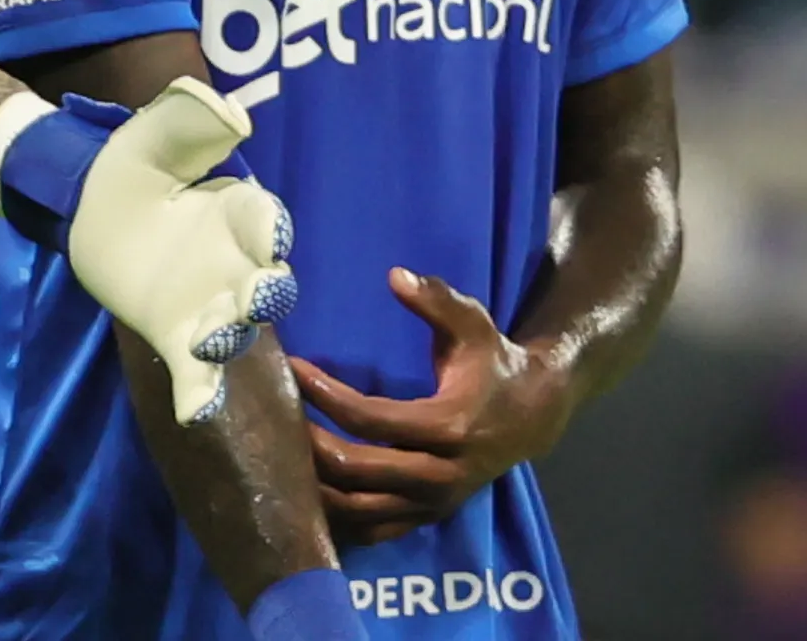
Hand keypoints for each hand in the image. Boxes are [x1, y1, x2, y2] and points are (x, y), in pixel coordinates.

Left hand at [0, 79, 300, 425]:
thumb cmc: (134, 162)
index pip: (267, 221)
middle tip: (257, 297)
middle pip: (269, 285)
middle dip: (268, 293)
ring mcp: (209, 304)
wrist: (88, 202)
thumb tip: (229, 115)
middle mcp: (236, 262)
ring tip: (210, 339)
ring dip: (230, 337)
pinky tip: (194, 412)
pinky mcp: (175, 335)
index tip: (271, 238)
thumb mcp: (156, 129)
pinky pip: (196, 372)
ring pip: (236, 331)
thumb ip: (191, 118)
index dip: (272, 229)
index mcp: (239, 210)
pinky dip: (201, 394)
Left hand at [290, 267, 573, 545]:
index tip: (294, 370)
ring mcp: (431, 504)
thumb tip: (395, 275)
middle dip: (309, 443)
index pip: (371, 419)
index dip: (326, 395)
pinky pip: (371, 530)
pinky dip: (336, 516)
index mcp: (448, 428)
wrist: (532, 416)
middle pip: (356, 470)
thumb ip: (437, 300)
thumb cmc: (492, 363)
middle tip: (275, 416)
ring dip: (314, 486)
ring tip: (280, 452)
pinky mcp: (425, 518)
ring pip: (357, 510)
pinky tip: (304, 491)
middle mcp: (439, 476)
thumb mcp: (473, 325)